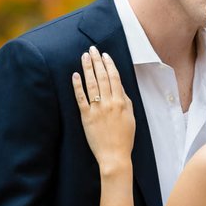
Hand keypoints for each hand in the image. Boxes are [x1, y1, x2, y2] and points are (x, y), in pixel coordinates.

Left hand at [72, 46, 135, 168]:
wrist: (114, 156)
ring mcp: (97, 109)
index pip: (114, 78)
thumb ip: (126, 101)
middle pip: (102, 77)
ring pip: (91, 84)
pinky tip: (75, 75)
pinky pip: (80, 98)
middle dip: (97, 61)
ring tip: (84, 56)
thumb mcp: (131, 118)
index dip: (109, 64)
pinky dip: (77, 86)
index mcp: (121, 102)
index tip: (104, 55)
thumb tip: (120, 87)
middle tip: (92, 49)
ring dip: (87, 68)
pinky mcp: (86, 117)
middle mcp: (109, 103)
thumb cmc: (124, 138)